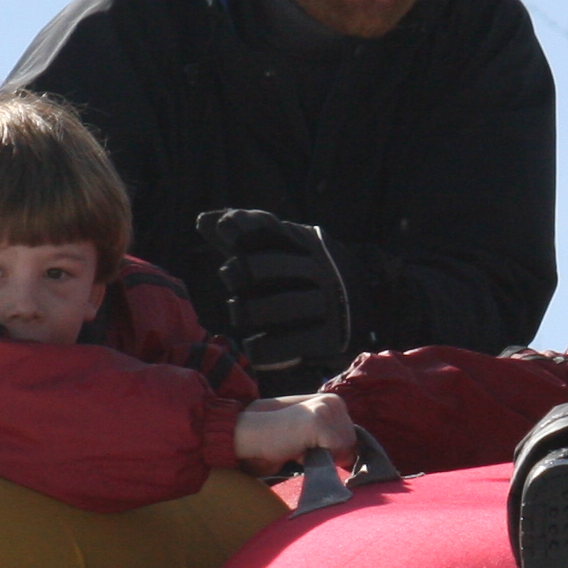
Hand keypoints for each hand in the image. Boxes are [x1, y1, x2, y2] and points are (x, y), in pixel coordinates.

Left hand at [194, 207, 354, 386]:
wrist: (363, 306)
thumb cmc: (301, 275)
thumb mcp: (280, 248)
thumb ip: (243, 235)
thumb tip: (203, 219)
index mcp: (304, 243)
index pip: (271, 227)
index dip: (245, 226)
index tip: (225, 230)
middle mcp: (319, 270)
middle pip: (276, 265)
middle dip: (246, 269)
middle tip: (229, 276)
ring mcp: (326, 305)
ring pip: (284, 305)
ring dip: (250, 310)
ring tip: (237, 313)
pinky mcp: (328, 339)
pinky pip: (291, 344)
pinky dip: (264, 347)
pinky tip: (251, 346)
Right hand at [233, 393, 360, 472]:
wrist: (255, 433)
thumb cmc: (282, 438)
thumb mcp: (315, 434)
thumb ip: (334, 438)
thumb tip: (354, 455)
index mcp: (335, 402)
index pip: (352, 437)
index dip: (335, 450)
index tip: (310, 444)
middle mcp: (334, 401)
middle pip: (352, 443)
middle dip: (330, 453)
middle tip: (303, 445)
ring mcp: (326, 409)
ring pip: (345, 448)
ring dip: (323, 456)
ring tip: (301, 446)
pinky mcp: (319, 422)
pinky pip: (335, 451)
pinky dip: (317, 457)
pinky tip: (299, 448)